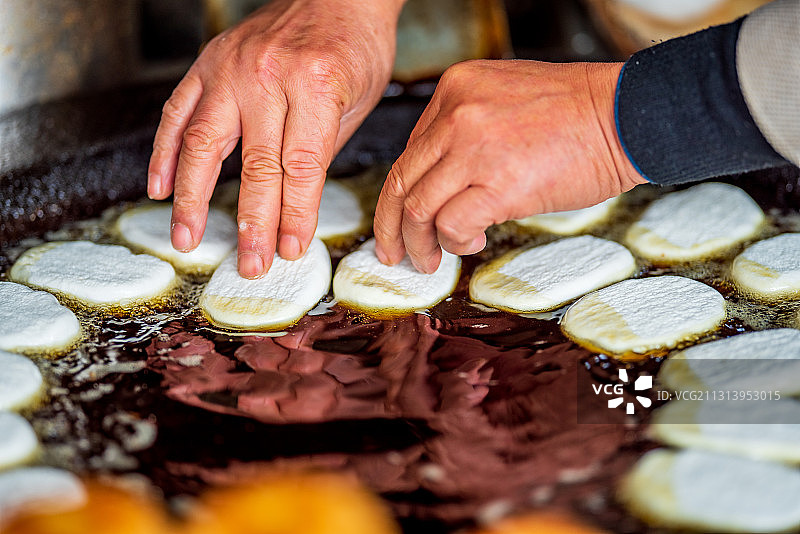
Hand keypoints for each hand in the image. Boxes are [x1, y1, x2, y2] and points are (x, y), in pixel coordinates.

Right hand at [148, 0, 403, 277]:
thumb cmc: (355, 49)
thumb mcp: (356, 102)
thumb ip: (321, 151)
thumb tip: (294, 207)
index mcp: (317, 85)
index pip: (301, 167)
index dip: (295, 215)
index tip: (290, 250)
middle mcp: (270, 76)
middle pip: (256, 165)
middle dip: (252, 223)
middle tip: (249, 264)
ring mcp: (232, 67)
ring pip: (203, 143)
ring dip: (192, 198)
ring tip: (187, 238)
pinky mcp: (208, 62)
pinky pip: (177, 111)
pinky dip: (165, 152)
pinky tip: (160, 188)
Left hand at [373, 60, 646, 272]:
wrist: (629, 114)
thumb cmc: (580, 115)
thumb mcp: (507, 102)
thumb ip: (467, 133)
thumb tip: (445, 185)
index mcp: (456, 89)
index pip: (410, 152)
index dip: (402, 194)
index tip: (400, 220)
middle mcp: (456, 114)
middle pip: (401, 181)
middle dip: (392, 227)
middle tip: (394, 253)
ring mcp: (474, 147)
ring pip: (418, 208)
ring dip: (421, 243)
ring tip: (432, 260)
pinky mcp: (499, 182)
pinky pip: (452, 224)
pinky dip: (455, 243)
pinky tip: (472, 244)